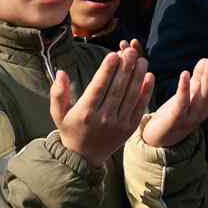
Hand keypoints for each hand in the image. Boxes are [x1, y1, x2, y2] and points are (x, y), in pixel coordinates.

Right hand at [49, 47, 151, 166]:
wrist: (84, 157)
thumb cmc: (70, 130)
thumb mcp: (58, 113)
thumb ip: (58, 93)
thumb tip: (61, 72)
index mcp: (85, 113)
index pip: (98, 87)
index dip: (107, 70)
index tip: (113, 54)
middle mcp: (103, 119)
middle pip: (117, 89)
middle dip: (125, 68)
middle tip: (130, 50)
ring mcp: (118, 124)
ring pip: (130, 96)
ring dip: (137, 76)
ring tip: (141, 59)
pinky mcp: (129, 128)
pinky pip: (139, 107)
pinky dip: (146, 92)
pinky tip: (149, 77)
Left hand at [140, 45, 207, 147]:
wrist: (159, 138)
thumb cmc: (175, 112)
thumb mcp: (189, 93)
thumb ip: (198, 78)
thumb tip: (207, 59)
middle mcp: (204, 110)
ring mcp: (192, 116)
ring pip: (203, 96)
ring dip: (207, 77)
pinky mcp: (176, 119)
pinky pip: (182, 103)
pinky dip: (184, 88)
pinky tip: (185, 73)